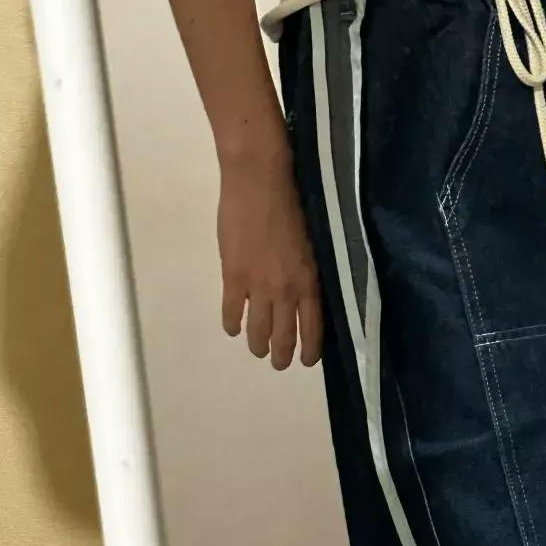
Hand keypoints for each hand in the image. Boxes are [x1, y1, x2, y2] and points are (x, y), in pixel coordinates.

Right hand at [217, 149, 322, 368]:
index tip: (306, 361)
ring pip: (257, 329)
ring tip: (258, 351)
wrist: (259, 182)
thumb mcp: (313, 244)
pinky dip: (232, 324)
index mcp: (310, 282)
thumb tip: (303, 293)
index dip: (309, 350)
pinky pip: (232, 311)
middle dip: (282, 355)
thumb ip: (307, 272)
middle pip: (284, 336)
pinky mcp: (233, 275)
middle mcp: (285, 291)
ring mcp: (257, 285)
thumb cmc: (292, 204)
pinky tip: (233, 329)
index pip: (313, 328)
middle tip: (279, 363)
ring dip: (257, 345)